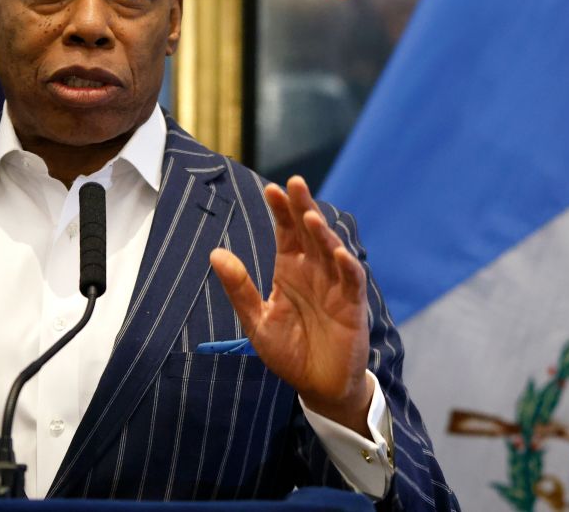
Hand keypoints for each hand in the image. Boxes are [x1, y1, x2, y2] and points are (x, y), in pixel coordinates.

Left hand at [209, 176, 372, 435]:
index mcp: (290, 269)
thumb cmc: (289, 351)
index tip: (271, 189)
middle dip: (303, 208)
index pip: (286, 232)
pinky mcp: (353, 305)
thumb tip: (216, 254)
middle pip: (310, 232)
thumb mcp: (257, 321)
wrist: (318, 385)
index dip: (281, 211)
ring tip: (310, 217)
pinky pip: (352, 281)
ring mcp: (335, 285)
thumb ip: (239, 288)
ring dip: (323, 234)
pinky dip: (347, 266)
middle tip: (295, 183)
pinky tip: (338, 253)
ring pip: (331, 250)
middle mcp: (314, 270)